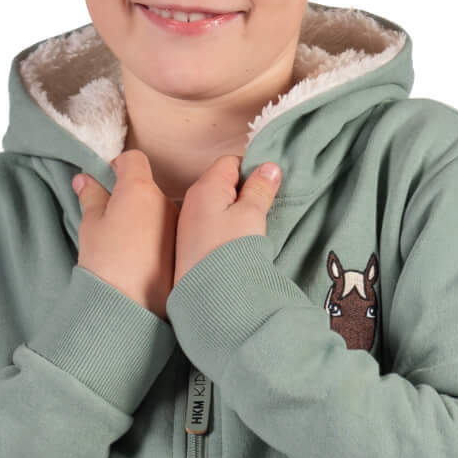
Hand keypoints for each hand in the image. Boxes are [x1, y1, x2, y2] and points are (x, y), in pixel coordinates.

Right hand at [72, 150, 176, 317]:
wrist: (131, 305)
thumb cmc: (106, 261)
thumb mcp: (91, 225)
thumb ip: (91, 197)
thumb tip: (85, 179)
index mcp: (139, 189)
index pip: (133, 160)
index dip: (118, 166)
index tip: (108, 179)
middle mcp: (164, 201)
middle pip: (147, 186)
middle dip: (130, 196)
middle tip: (112, 219)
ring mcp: (177, 225)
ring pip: (158, 210)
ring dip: (144, 217)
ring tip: (127, 244)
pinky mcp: (183, 247)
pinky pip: (167, 232)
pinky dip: (155, 237)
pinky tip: (141, 257)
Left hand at [173, 154, 283, 287]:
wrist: (206, 295)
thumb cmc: (228, 251)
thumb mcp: (251, 215)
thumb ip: (260, 188)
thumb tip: (269, 167)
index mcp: (206, 187)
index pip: (230, 162)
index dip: (252, 171)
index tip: (267, 189)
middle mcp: (192, 201)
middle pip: (223, 182)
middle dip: (246, 192)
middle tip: (263, 210)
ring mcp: (189, 223)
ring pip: (219, 205)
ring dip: (237, 212)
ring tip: (252, 229)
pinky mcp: (190, 243)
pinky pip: (212, 224)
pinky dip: (227, 227)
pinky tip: (238, 242)